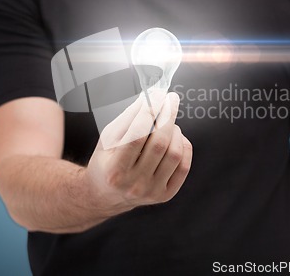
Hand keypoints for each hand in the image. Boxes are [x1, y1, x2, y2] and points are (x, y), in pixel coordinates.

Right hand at [84, 92, 192, 217]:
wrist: (105, 194)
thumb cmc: (106, 163)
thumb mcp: (108, 139)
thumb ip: (128, 117)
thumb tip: (149, 99)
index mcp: (115, 170)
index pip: (138, 134)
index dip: (151, 111)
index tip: (158, 95)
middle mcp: (134, 184)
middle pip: (159, 143)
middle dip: (168, 116)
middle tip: (170, 100)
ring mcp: (152, 191)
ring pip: (174, 153)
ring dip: (175, 130)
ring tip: (168, 123)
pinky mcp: (166, 195)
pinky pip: (184, 166)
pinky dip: (183, 146)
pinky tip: (176, 138)